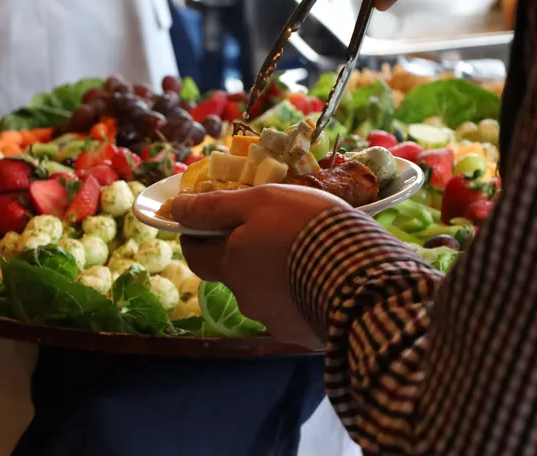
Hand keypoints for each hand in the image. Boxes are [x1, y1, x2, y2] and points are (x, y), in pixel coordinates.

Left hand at [171, 185, 349, 349]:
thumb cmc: (306, 227)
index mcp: (231, 266)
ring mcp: (276, 320)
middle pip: (235, 274)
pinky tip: (326, 280)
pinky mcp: (305, 334)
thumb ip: (216, 207)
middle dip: (245, 257)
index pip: (197, 256)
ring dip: (279, 277)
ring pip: (268, 293)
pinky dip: (303, 295)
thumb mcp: (260, 202)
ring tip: (311, 256)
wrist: (361, 275)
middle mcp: (246, 298)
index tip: (206, 224)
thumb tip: (175, 209)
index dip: (197, 237)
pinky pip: (297, 310)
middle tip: (274, 234)